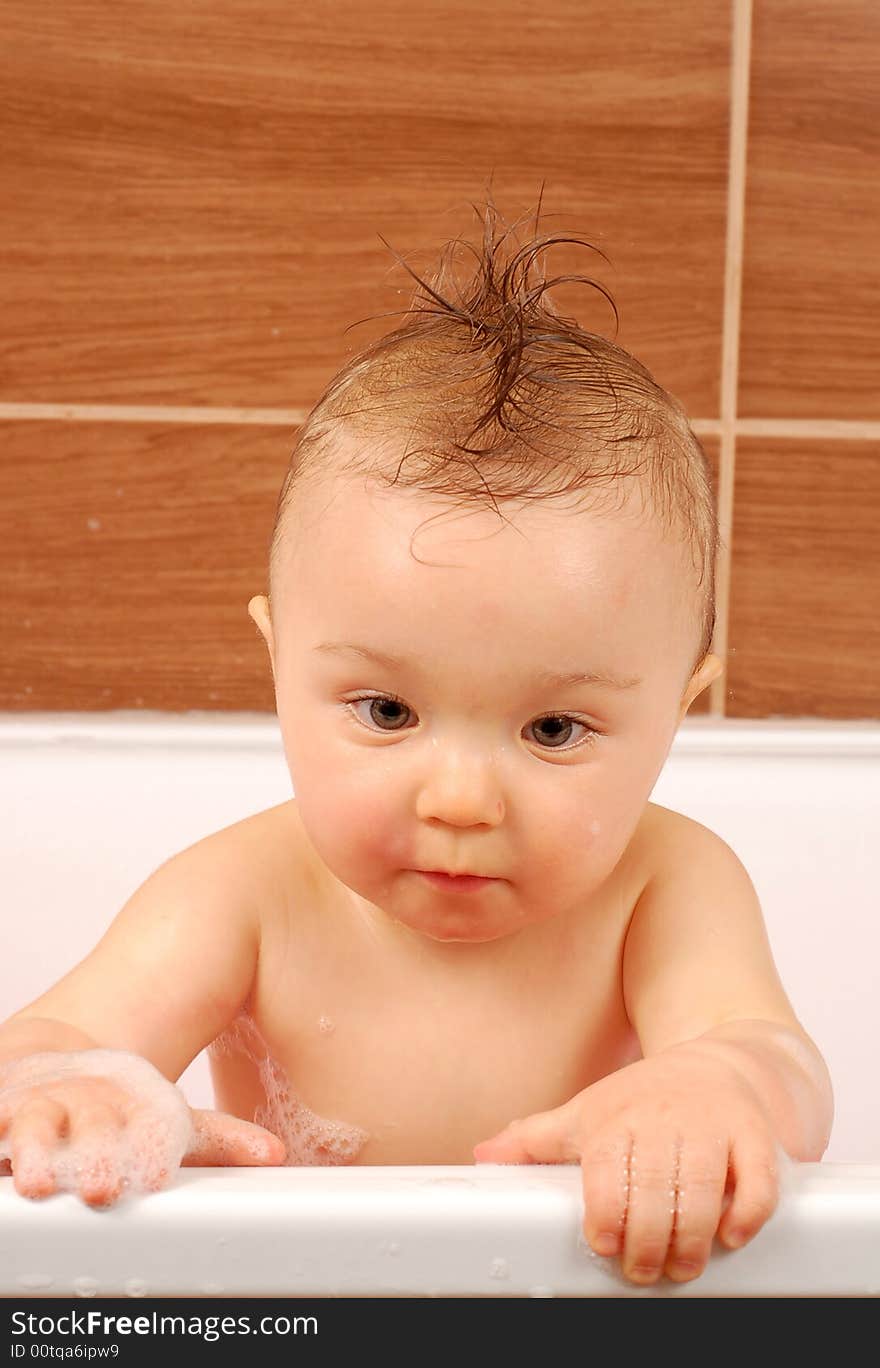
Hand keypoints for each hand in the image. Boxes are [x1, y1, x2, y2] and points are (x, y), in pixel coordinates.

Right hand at [0, 1049, 285, 1206]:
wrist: (48, 1055)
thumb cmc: (111, 1102)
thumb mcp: (163, 1121)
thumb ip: (217, 1140)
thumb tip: (275, 1153)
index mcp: (124, 1103)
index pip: (141, 1123)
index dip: (147, 1148)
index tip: (153, 1176)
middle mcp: (79, 1101)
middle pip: (87, 1124)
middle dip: (94, 1153)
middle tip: (101, 1188)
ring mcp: (34, 1105)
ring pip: (32, 1125)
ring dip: (36, 1150)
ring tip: (39, 1179)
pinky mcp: (0, 1108)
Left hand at [473, 1047, 782, 1284]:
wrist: (717, 1062)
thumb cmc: (643, 1099)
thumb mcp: (587, 1112)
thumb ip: (538, 1139)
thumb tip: (484, 1157)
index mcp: (616, 1115)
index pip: (607, 1170)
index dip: (605, 1214)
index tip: (604, 1245)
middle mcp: (664, 1117)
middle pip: (653, 1187)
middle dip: (647, 1239)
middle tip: (643, 1270)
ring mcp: (712, 1123)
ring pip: (703, 1188)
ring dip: (691, 1237)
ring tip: (682, 1265)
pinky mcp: (753, 1133)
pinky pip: (756, 1179)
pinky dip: (746, 1213)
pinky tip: (730, 1235)